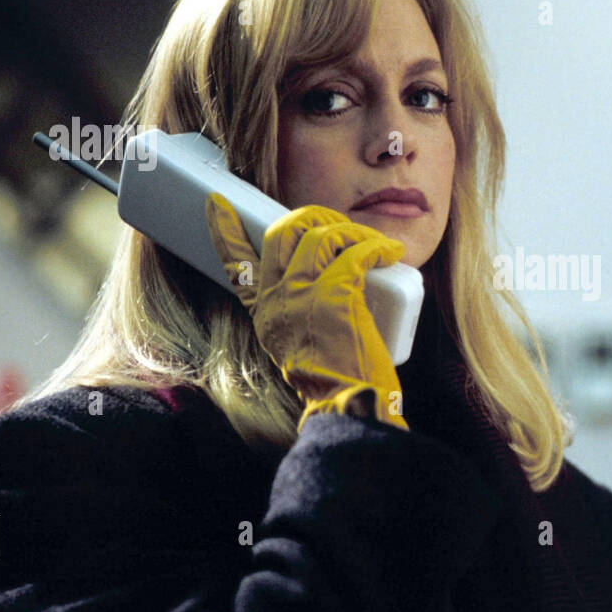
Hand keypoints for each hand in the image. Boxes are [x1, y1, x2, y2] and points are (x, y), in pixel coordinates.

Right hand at [204, 192, 409, 431]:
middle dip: (316, 216)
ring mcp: (301, 294)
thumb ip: (298, 317)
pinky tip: (392, 251)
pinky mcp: (334, 295)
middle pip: (284, 230)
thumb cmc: (334, 382)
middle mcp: (276, 298)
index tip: (220, 206)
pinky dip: (377, 246)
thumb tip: (327, 284)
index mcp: (264, 311)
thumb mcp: (297, 346)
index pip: (236, 263)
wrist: (345, 405)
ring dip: (355, 231)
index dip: (225, 230)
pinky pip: (356, 252)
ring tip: (378, 245)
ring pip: (321, 233)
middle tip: (342, 226)